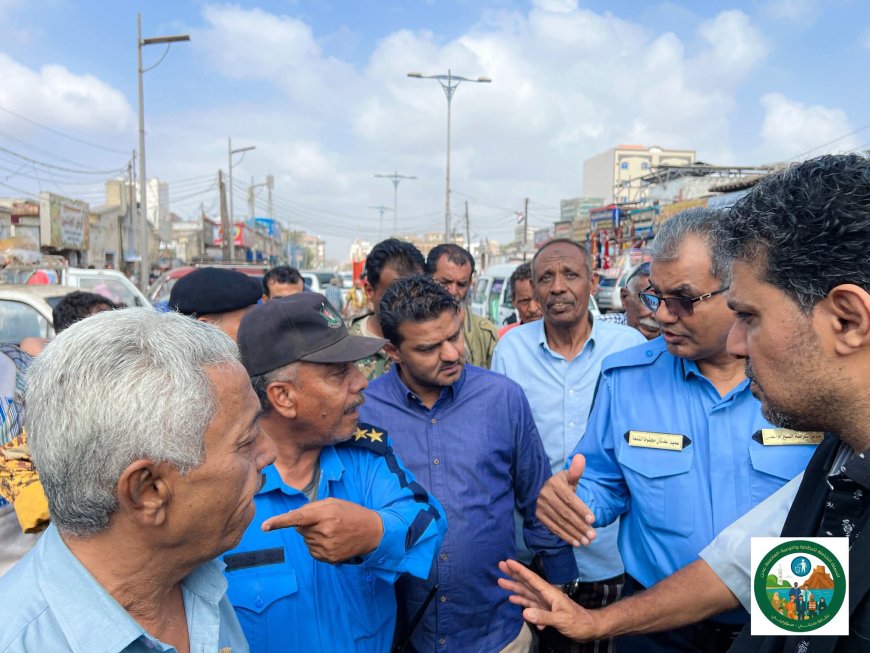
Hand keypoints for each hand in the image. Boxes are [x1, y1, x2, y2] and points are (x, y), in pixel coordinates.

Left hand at [262, 497, 383, 563]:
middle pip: (300, 529)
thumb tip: (292, 518)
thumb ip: (312, 508)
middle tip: (327, 520)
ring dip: (313, 535)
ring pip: (306, 540)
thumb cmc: (351, 513)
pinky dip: (317, 545)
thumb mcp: (334, 503)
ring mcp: (327, 548)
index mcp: (326, 515)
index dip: (280, 522)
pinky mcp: (329, 559)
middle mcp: (326, 533)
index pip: (298, 518)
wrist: (372, 532)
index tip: (264, 526)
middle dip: (308, 524)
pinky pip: (312, 551)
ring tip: (333, 530)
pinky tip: (332, 540)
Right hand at [497, 560, 599, 639]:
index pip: (532, 579)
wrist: (589, 629)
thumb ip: (543, 616)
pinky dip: (522, 601)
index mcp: (550, 593)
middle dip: (514, 574)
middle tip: (500, 565)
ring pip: (527, 592)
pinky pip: (531, 603)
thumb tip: (524, 612)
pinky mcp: (546, 610)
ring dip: (515, 586)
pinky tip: (513, 599)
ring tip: (501, 581)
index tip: (508, 561)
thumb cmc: (578, 622)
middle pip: (527, 583)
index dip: (520, 570)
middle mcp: (546, 595)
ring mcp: (546, 602)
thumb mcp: (561, 619)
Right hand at [536, 454, 596, 546]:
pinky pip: (553, 528)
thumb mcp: (568, 477)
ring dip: (574, 533)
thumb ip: (576, 470)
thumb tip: (581, 457)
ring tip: (587, 542)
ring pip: (560, 522)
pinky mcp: (539, 516)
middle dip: (580, 525)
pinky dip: (565, 536)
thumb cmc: (562, 484)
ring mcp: (540, 506)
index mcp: (554, 484)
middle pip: (565, 513)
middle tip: (593, 535)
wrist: (543, 490)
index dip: (581, 510)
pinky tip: (576, 542)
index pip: (569, 499)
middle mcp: (545, 495)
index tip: (593, 520)